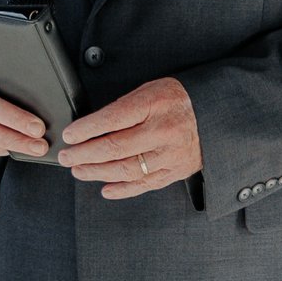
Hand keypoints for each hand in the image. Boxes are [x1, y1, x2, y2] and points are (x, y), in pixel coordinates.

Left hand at [60, 76, 203, 200]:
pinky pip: (145, 184)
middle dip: (84, 154)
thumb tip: (91, 126)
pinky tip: (105, 189)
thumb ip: (124, 107)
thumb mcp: (151, 90)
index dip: (86, 129)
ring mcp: (171, 154)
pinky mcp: (176, 171)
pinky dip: (123, 190)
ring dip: (97, 173)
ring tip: (79, 170)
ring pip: (127, 170)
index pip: (113, 119)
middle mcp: (164, 131)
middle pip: (116, 148)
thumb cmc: (178, 100)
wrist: (215, 115)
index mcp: (155, 104)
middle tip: (67, 156)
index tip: (69, 135)